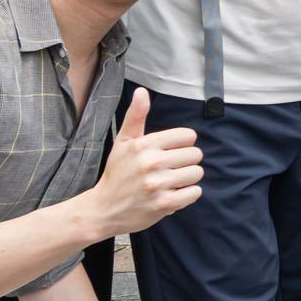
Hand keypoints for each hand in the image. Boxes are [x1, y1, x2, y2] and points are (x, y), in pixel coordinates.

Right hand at [84, 91, 203, 234]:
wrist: (104, 209)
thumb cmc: (117, 173)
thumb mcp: (123, 142)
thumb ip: (135, 116)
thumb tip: (142, 91)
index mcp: (143, 145)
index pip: (188, 136)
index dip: (182, 144)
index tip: (169, 152)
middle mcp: (151, 163)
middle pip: (196, 154)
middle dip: (186, 162)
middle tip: (169, 169)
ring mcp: (158, 184)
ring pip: (197, 173)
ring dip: (187, 178)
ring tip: (170, 181)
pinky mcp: (165, 204)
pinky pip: (195, 193)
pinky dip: (187, 194)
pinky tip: (171, 194)